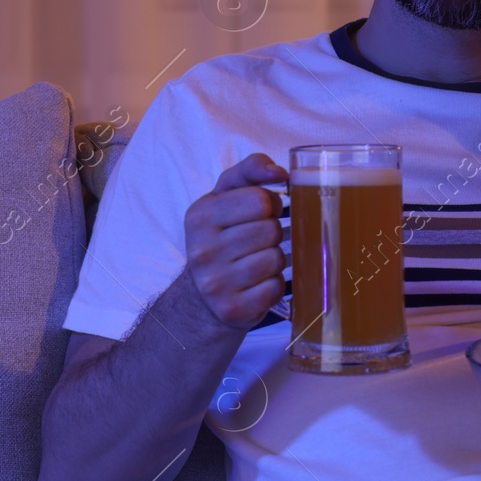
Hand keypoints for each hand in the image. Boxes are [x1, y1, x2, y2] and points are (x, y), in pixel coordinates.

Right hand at [183, 153, 287, 329]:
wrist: (202, 295)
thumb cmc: (222, 236)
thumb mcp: (226, 196)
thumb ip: (250, 170)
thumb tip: (280, 171)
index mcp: (200, 216)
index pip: (260, 200)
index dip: (271, 205)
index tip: (262, 213)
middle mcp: (203, 250)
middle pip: (271, 230)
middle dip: (273, 233)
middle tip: (259, 240)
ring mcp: (216, 283)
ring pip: (276, 259)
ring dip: (275, 259)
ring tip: (258, 260)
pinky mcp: (233, 309)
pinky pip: (275, 288)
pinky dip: (273, 284)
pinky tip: (258, 283)